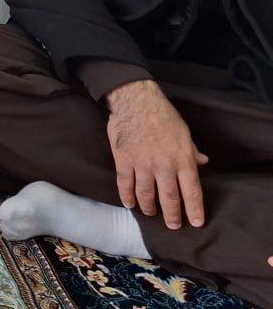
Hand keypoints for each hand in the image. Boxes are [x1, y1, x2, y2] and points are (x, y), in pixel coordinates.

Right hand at [106, 80, 208, 229]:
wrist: (136, 101)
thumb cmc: (163, 115)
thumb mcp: (184, 133)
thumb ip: (192, 152)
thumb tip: (203, 162)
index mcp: (182, 159)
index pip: (192, 191)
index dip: (194, 209)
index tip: (196, 222)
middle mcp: (164, 165)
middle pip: (169, 198)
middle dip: (172, 215)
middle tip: (172, 225)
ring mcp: (143, 164)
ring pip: (146, 194)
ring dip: (149, 207)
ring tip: (150, 213)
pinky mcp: (124, 160)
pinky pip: (125, 184)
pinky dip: (127, 196)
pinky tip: (130, 204)